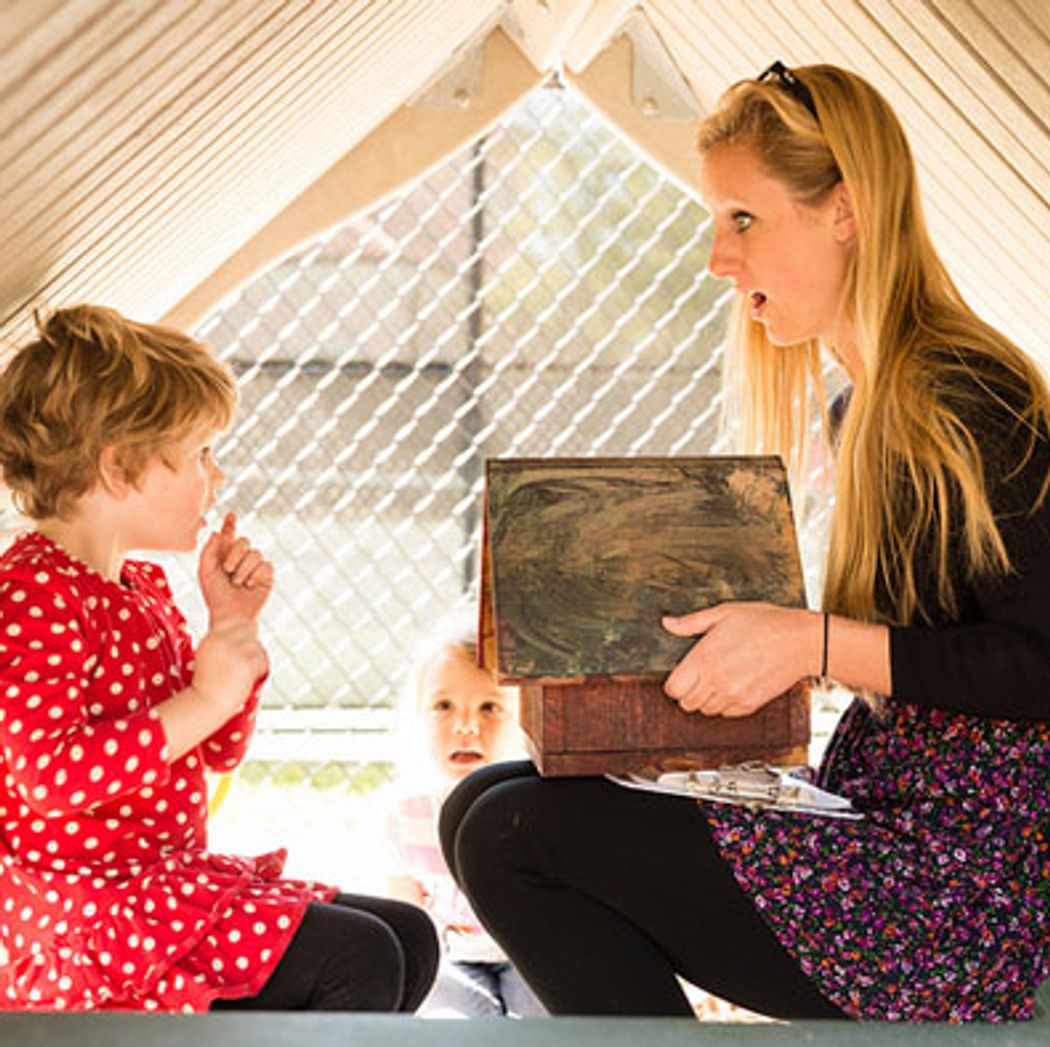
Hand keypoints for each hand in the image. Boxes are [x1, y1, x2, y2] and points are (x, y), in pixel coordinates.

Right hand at [191, 618, 268, 715]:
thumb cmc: (208, 683)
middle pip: (249, 627)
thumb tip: (248, 625)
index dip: (241, 630)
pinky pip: (262, 658)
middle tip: (244, 660)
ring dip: (255, 657)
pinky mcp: (247, 662)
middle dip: (250, 641)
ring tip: (243, 672)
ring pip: (257, 644)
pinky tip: (248, 678)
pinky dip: (260, 669)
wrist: (206, 703)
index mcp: (212, 637)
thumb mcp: (208, 654)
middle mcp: (222, 640)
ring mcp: (235, 650)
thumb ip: (222, 639)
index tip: (240, 643)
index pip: (234, 619)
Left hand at [198, 512, 274, 625]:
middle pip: (244, 541)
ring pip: (255, 553)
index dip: (230, 524)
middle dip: (234, 554)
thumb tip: (216, 532)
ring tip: (238, 584)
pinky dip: (254, 576)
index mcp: (224, 555)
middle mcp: (241, 558)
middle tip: (227, 569)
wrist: (231, 616)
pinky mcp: (267, 575)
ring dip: (243, 569)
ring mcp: (255, 566)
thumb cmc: (215, 596)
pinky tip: (250, 586)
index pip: (229, 535)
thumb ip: (208, 551)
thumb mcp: (205, 572)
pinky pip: (265, 565)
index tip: (231, 515)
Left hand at [662, 602, 818, 716]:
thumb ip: (692, 622)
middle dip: (687, 692)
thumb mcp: (725, 613)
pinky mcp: (750, 704)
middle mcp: (717, 680)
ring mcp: (734, 695)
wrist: (801, 640)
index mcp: (705, 658)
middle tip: (698, 676)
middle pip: (686, 704)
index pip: (673, 689)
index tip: (681, 674)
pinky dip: (725, 704)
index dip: (673, 683)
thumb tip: (667, 624)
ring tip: (718, 679)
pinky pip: (726, 714)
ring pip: (705, 711)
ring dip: (706, 699)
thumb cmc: (766, 623)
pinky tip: (733, 685)